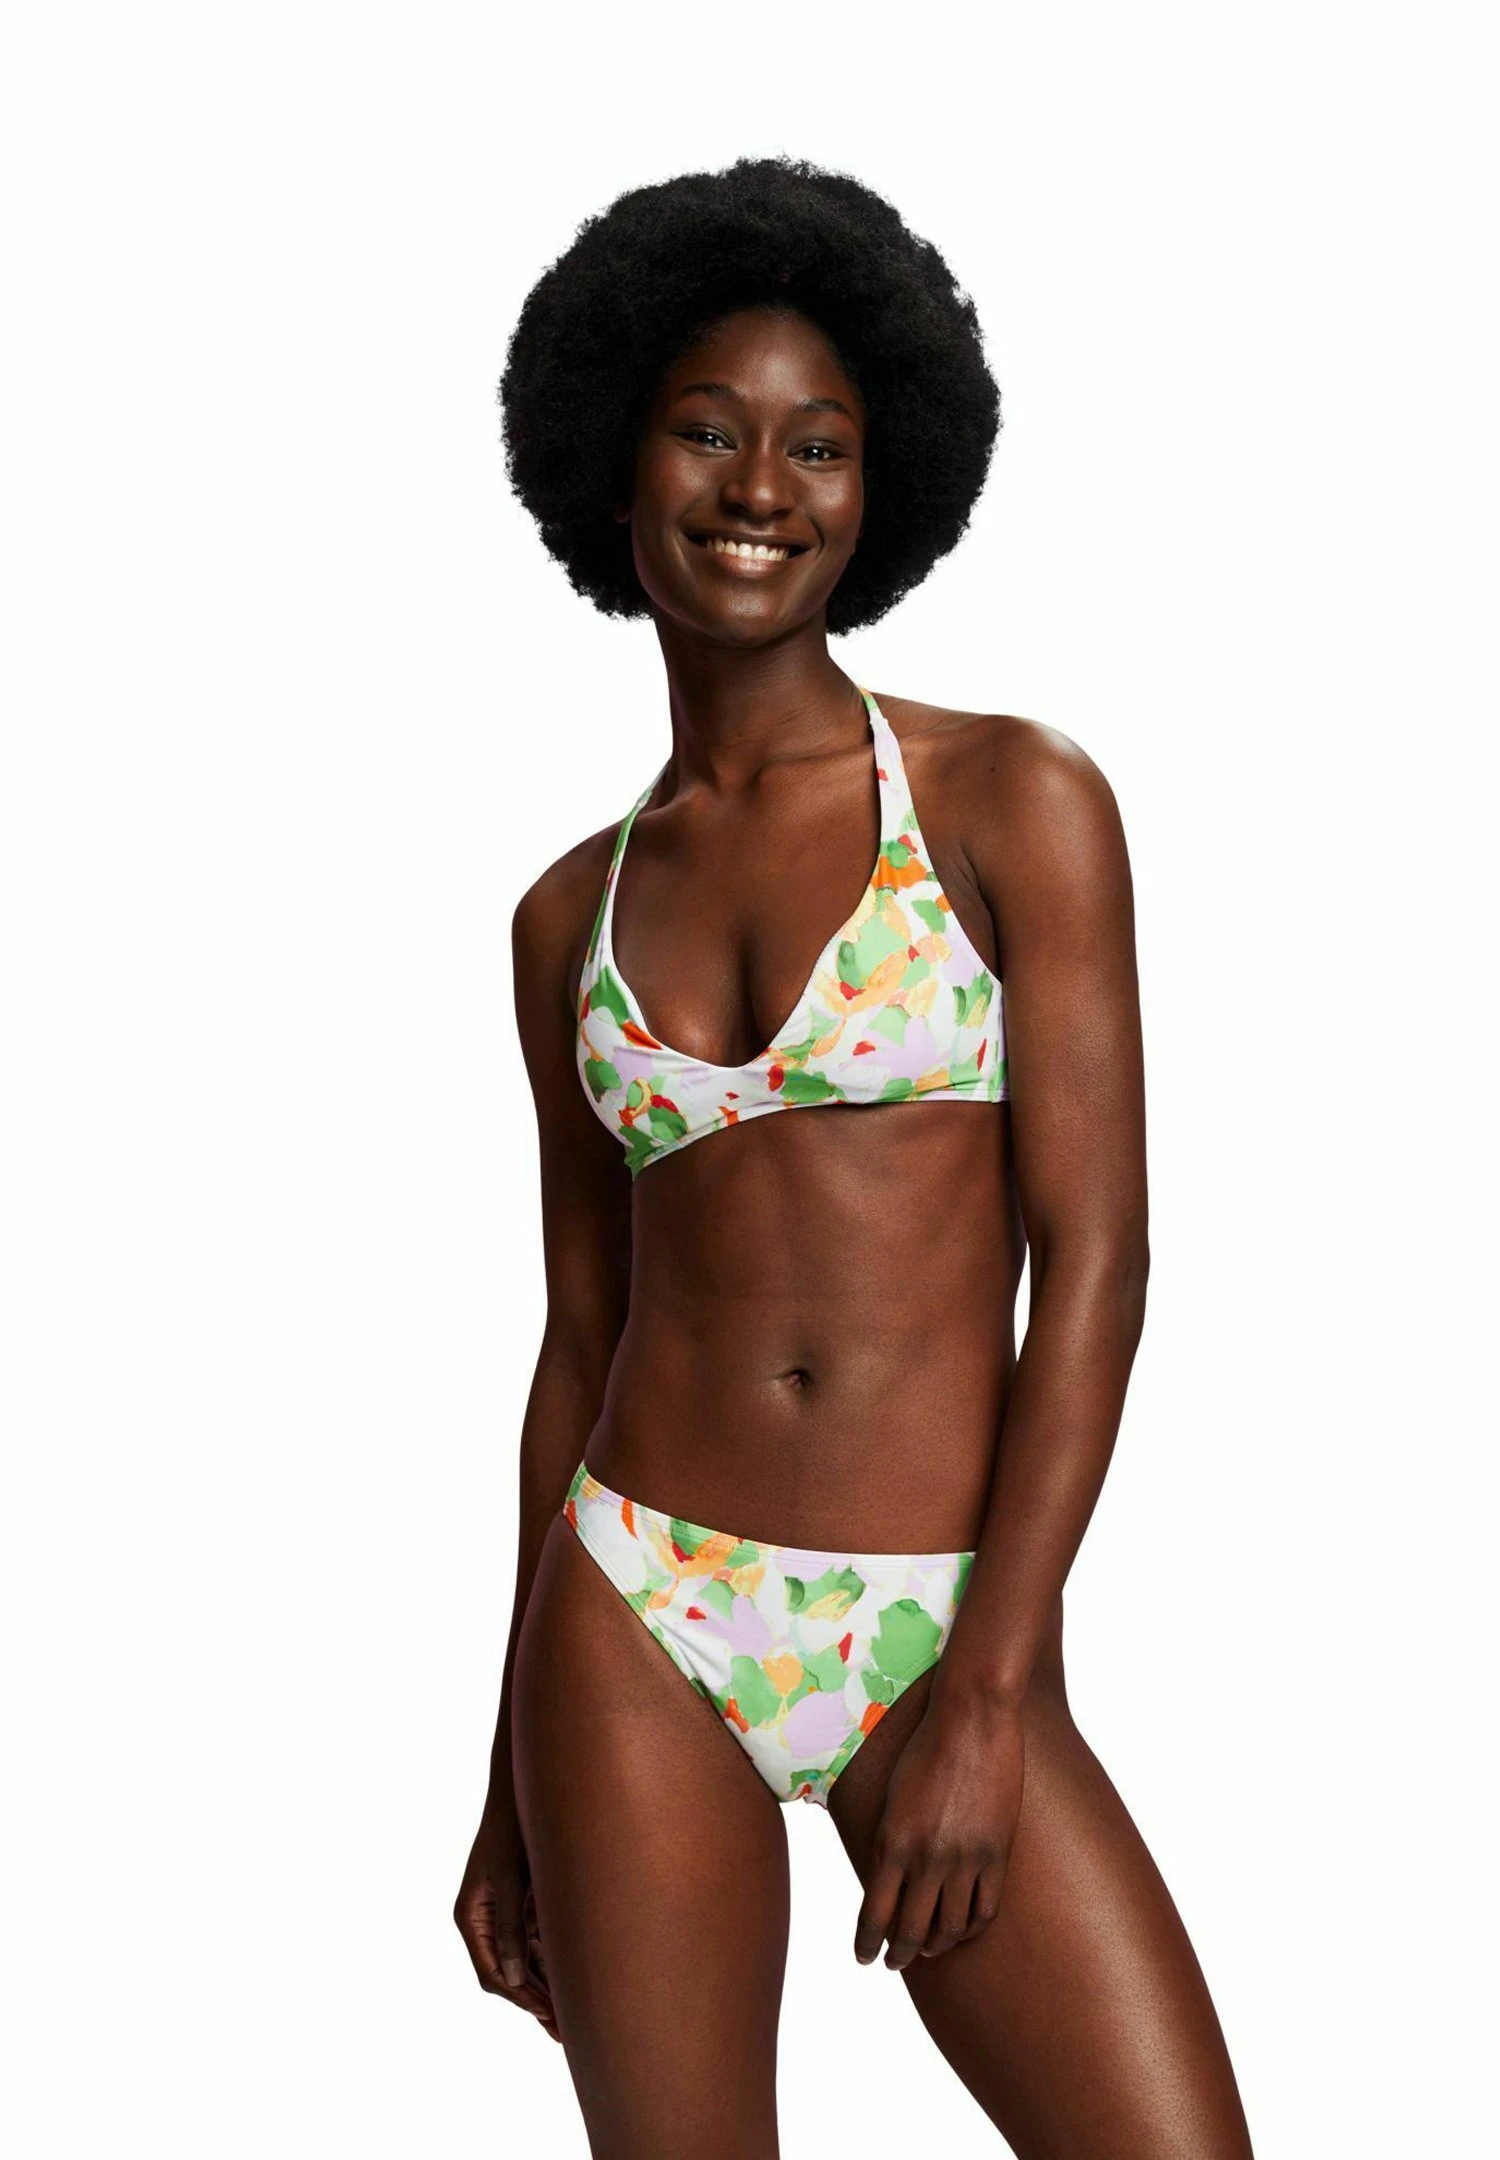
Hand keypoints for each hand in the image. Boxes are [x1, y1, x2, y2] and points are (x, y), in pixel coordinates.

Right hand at [453, 1785, 559, 2042]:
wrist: (528, 1786)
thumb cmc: (513, 1826)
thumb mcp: (511, 1877)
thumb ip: (511, 1927)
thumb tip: (515, 1978)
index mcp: (472, 1916)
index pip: (493, 1972)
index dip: (520, 1996)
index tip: (548, 2015)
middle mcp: (485, 1919)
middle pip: (510, 1972)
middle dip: (537, 2000)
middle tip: (566, 2031)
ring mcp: (505, 1912)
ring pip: (526, 1960)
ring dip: (547, 1984)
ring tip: (575, 2015)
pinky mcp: (524, 1903)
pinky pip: (537, 1941)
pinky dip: (553, 1960)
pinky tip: (576, 1977)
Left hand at [853, 1690, 1024, 1971]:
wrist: (973, 1717)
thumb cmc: (925, 1748)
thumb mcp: (893, 1796)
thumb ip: (888, 1840)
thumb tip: (886, 1881)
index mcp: (893, 1840)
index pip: (875, 1912)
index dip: (868, 1942)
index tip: (864, 1958)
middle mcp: (927, 1857)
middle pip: (912, 1930)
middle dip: (900, 1954)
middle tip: (895, 1964)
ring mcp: (965, 1858)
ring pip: (950, 1927)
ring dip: (937, 1946)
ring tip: (931, 1950)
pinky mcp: (997, 1852)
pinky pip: (985, 1909)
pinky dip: (972, 1927)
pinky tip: (964, 1930)